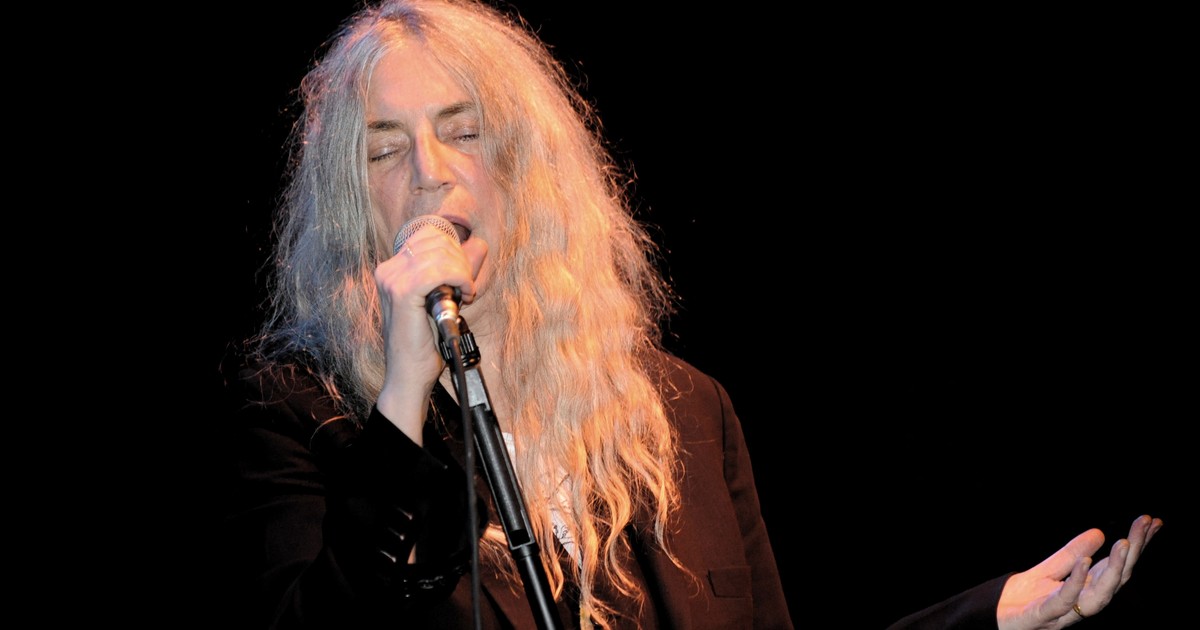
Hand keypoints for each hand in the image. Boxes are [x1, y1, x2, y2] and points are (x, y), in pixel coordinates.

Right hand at [374, 222, 487, 440]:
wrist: (410, 376)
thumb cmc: (425, 344)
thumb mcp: (445, 299)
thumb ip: (460, 270)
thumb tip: (479, 244)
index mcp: (393, 269)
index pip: (430, 235)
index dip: (455, 250)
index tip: (462, 278)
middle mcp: (388, 270)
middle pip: (437, 240)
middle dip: (461, 262)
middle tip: (465, 289)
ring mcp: (392, 280)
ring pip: (441, 253)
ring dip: (462, 272)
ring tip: (464, 294)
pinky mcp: (402, 292)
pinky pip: (439, 270)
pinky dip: (459, 279)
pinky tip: (463, 296)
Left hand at [997, 514, 1162, 629]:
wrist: (992, 618)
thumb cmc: (1022, 598)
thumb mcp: (1048, 569)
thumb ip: (1071, 554)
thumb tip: (1100, 533)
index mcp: (1085, 590)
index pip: (1118, 567)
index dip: (1136, 546)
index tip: (1152, 521)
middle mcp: (1082, 604)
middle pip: (1115, 579)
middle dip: (1133, 552)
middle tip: (1145, 524)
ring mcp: (1064, 612)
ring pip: (1099, 596)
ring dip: (1114, 570)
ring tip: (1124, 543)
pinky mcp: (1041, 616)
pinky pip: (1063, 601)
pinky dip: (1076, 583)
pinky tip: (1084, 563)